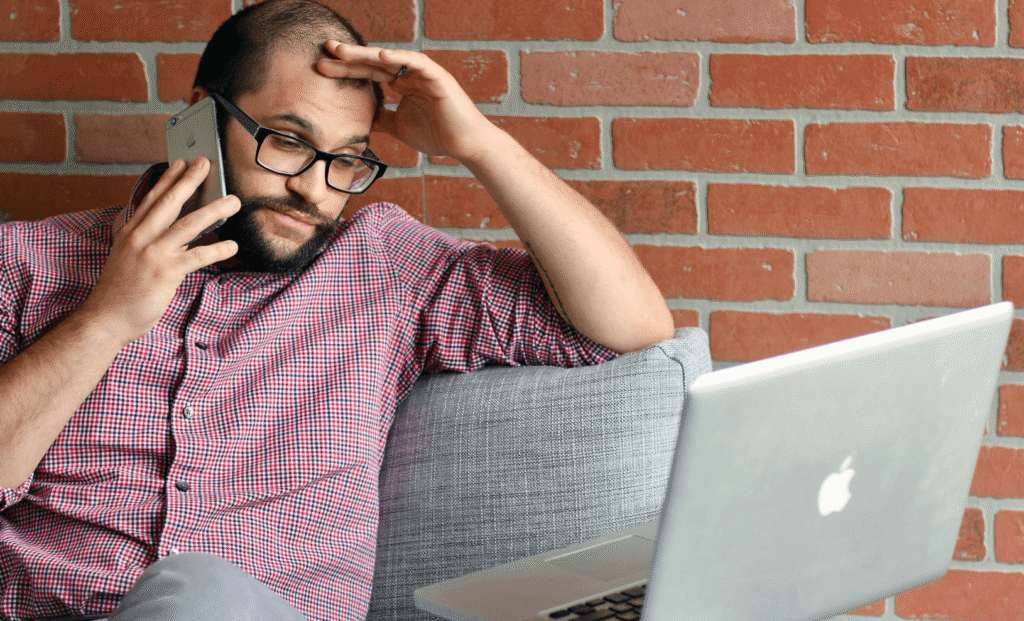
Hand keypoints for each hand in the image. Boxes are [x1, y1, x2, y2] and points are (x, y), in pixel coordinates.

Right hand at [77, 158, 240, 348]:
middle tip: (206, 163)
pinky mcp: (165, 272)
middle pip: (169, 203)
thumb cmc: (120, 291)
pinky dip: (217, 249)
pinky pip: (197, 256)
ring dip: (214, 210)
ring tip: (233, 201)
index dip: (167, 179)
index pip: (151, 199)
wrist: (107, 318)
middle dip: (189, 181)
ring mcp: (152, 254)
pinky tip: (232, 246)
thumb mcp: (129, 258)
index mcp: (130, 232)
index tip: (180, 162)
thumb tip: (178, 231)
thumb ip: (149, 242)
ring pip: (188, 225)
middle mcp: (140, 238)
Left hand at [316, 41, 498, 163]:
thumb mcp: (400, 127)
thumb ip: (382, 120)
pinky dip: (399, 58)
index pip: (369, 73)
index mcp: (402, 84)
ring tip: (343, 51)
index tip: (322, 68)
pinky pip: (416, 63)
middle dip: (349, 57)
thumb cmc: (438, 135)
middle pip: (374, 62)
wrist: (465, 145)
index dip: (346, 69)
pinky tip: (380, 56)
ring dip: (366, 54)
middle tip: (325, 49)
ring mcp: (424, 74)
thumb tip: (363, 120)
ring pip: (391, 59)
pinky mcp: (438, 77)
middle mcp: (411, 75)